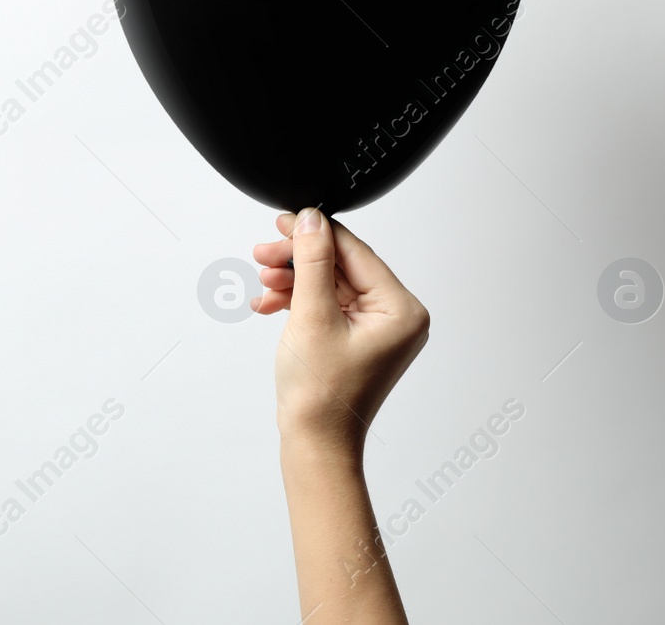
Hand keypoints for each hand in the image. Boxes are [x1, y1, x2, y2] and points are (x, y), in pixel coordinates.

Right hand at [252, 208, 429, 454]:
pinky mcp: (356, 338)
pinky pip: (327, 305)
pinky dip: (298, 301)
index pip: (356, 253)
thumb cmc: (322, 394)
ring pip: (329, 284)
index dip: (315, 234)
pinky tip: (269, 303)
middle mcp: (396, 316)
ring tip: (263, 282)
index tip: (284, 221)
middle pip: (341, 266)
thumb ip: (312, 262)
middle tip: (263, 253)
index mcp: (402, 310)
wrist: (315, 443)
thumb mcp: (313, 316)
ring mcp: (377, 329)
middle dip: (298, 261)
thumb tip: (310, 220)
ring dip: (293, 280)